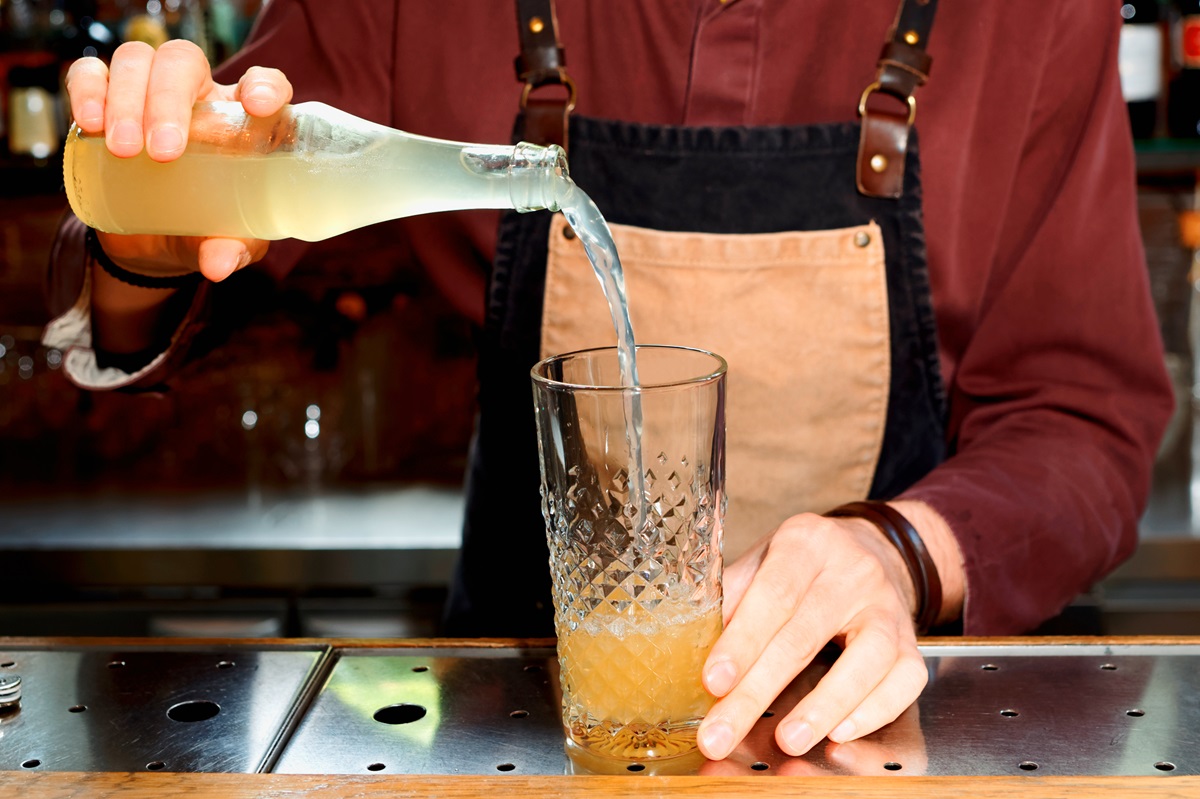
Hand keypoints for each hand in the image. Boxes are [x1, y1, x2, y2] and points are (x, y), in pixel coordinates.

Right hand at [64, 40, 291, 281]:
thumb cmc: (208, 230)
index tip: (257, 106)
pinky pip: (90, 74)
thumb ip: (231, 249)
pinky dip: (87, 90)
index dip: (265, 85)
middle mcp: (200, 97)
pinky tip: (90, 124)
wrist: (154, 243)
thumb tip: (218, 266)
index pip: (264, 84)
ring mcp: (150, 94)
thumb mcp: (229, 243)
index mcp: (243, 123)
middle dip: (170, 100)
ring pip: (138, 60)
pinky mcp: (106, 103)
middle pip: (185, 62)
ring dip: (128, 99)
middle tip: (163, 151)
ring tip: (125, 150)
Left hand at [696, 512, 929, 760]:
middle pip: (804, 636)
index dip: (742, 641)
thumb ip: (731, 596)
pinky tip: (840, 732)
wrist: (874, 551)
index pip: (773, 594)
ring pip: (866, 659)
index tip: (713, 681)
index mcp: (805, 542)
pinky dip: (874, 710)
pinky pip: (905, 680)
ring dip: (823, 706)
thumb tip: (689, 643)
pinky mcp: (913, 641)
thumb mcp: (763, 560)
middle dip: (758, 691)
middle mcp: (852, 570)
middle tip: (723, 731)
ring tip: (787, 740)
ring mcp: (888, 606)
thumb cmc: (803, 565)